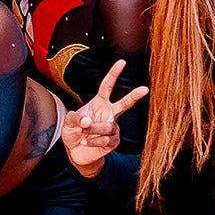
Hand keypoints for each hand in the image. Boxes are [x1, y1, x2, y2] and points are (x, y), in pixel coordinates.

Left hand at [60, 59, 148, 176]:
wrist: (76, 152)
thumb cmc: (74, 131)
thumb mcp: (69, 121)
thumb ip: (77, 118)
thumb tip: (88, 122)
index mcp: (100, 102)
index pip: (107, 86)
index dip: (114, 74)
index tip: (122, 62)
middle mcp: (109, 113)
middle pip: (124, 104)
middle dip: (134, 96)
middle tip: (144, 89)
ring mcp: (113, 128)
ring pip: (107, 126)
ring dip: (93, 129)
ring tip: (82, 133)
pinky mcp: (113, 142)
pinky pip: (105, 140)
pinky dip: (93, 141)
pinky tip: (85, 142)